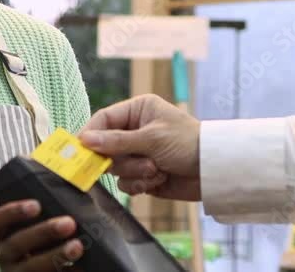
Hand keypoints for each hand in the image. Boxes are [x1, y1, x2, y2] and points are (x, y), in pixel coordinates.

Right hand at [0, 200, 83, 270]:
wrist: (53, 265)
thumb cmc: (48, 232)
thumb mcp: (44, 215)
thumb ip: (52, 195)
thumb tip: (75, 169)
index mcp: (3, 231)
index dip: (11, 212)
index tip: (36, 204)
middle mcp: (5, 254)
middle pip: (16, 244)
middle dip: (43, 232)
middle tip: (69, 222)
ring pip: (31, 266)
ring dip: (55, 255)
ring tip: (78, 246)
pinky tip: (82, 266)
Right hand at [79, 94, 201, 200]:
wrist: (213, 171)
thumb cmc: (187, 143)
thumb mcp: (151, 138)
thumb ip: (116, 141)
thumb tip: (84, 139)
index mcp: (138, 110)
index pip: (104, 119)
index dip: (91, 134)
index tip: (81, 150)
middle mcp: (135, 130)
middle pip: (106, 147)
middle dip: (123, 159)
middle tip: (140, 163)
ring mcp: (138, 153)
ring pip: (116, 168)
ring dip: (135, 172)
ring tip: (156, 170)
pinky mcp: (143, 174)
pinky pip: (126, 183)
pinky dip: (140, 184)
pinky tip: (158, 179)